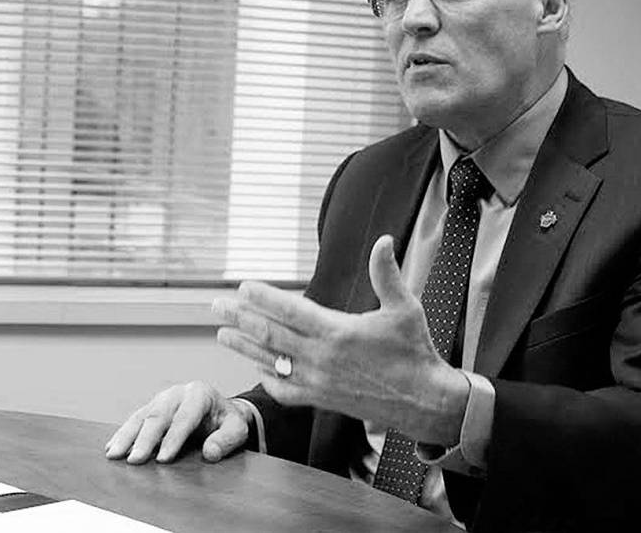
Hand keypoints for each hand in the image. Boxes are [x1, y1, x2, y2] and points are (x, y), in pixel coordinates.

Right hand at [105, 381, 251, 463]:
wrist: (220, 410)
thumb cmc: (227, 420)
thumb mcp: (237, 429)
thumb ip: (226, 440)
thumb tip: (210, 453)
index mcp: (199, 394)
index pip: (185, 417)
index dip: (174, 438)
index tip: (163, 459)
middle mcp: (177, 394)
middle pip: (158, 415)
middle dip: (145, 439)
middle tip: (134, 460)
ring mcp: (161, 399)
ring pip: (141, 416)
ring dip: (126, 436)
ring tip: (114, 455)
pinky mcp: (151, 408)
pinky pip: (135, 420)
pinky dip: (122, 434)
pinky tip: (112, 448)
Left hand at [213, 234, 468, 445]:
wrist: (424, 402)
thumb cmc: (415, 351)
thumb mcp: (405, 308)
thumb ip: (387, 274)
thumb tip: (384, 240)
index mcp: (338, 332)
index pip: (291, 311)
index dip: (264, 298)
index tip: (243, 287)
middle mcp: (322, 358)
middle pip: (271, 335)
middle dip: (240, 318)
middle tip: (216, 305)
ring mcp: (318, 382)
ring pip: (272, 361)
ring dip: (244, 347)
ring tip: (221, 334)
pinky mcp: (321, 400)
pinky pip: (285, 389)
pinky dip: (267, 377)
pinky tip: (256, 367)